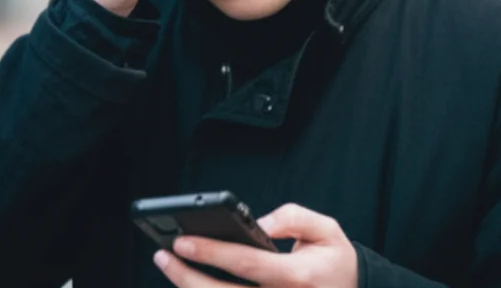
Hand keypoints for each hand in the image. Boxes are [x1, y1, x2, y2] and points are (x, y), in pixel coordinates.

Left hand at [154, 204, 357, 287]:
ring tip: (171, 266)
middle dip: (187, 276)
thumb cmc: (336, 262)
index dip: (211, 253)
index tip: (183, 240)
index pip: (246, 265)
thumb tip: (257, 223)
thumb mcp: (326, 229)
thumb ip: (292, 218)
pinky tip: (191, 282)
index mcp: (297, 277)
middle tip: (164, 255)